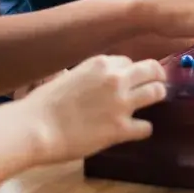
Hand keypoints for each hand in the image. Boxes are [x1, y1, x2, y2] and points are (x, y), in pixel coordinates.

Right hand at [19, 54, 167, 162]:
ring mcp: (122, 103)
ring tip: (151, 103)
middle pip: (152, 70)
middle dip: (155, 77)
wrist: (35, 127)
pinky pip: (147, 127)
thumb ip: (90, 77)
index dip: (129, 72)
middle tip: (155, 85)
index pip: (128, 61)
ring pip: (157, 92)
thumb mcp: (69, 77)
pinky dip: (142, 129)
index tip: (129, 80)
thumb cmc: (43, 103)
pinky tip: (135, 131)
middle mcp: (116, 78)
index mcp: (101, 63)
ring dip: (156, 97)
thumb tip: (97, 85)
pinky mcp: (122, 128)